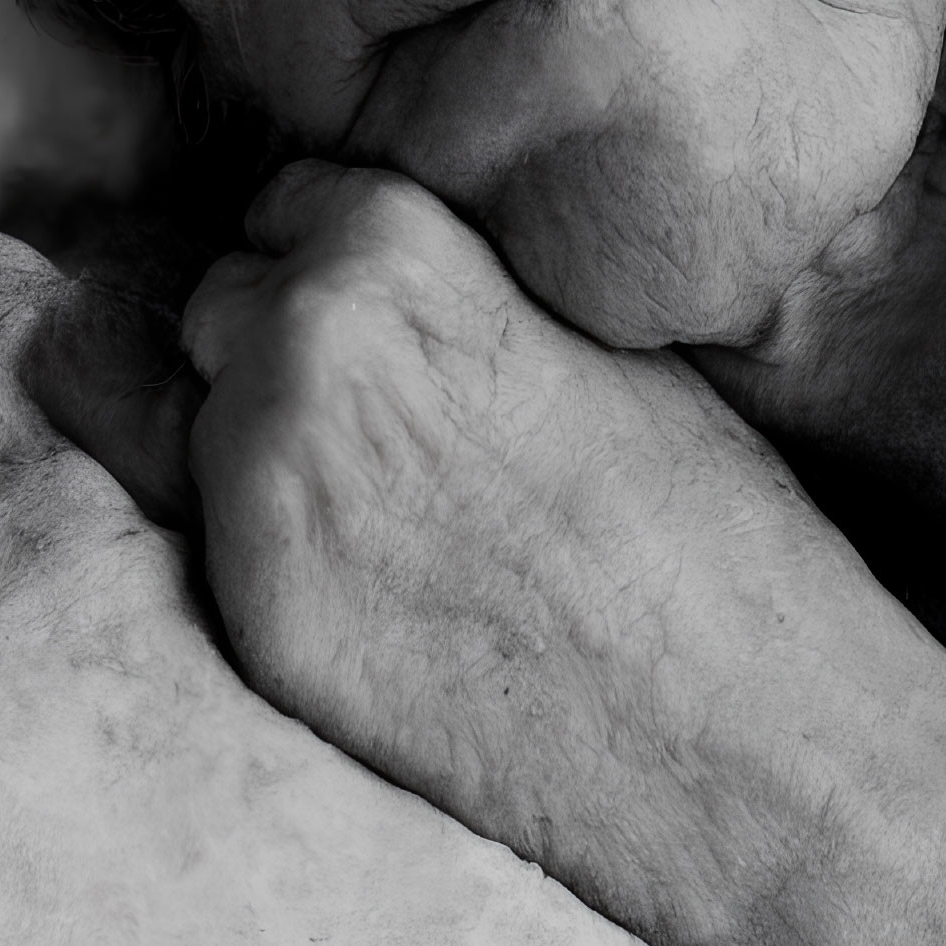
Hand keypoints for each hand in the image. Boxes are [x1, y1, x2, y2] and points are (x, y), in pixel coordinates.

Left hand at [176, 161, 945, 945]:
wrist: (742, 740)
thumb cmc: (705, 527)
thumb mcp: (585, 334)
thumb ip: (454, 281)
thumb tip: (372, 263)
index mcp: (392, 241)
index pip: (285, 205)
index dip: (334, 264)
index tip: (379, 322)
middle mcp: (299, 337)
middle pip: (222, 304)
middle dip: (275, 348)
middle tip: (385, 433)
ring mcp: (256, 474)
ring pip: (203, 422)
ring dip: (260, 454)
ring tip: (396, 525)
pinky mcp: (246, 606)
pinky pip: (211, 543)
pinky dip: (271, 560)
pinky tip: (381, 602)